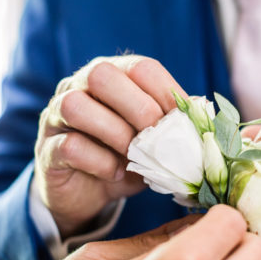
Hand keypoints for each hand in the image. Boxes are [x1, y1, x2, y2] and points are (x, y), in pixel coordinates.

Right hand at [34, 55, 186, 237]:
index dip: (167, 91)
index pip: (140, 67)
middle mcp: (79, 87)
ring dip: (114, 133)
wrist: (90, 192)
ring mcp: (57, 116)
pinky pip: (69, 146)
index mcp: (114, 76)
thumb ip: (179, 126)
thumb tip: (213, 118)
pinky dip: (100, 162)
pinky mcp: (48, 150)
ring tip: (133, 154)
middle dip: (137, 107)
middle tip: (155, 135)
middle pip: (101, 74)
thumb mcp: (158, 140)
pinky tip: (115, 172)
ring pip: (76, 106)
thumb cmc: (128, 157)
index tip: (184, 120)